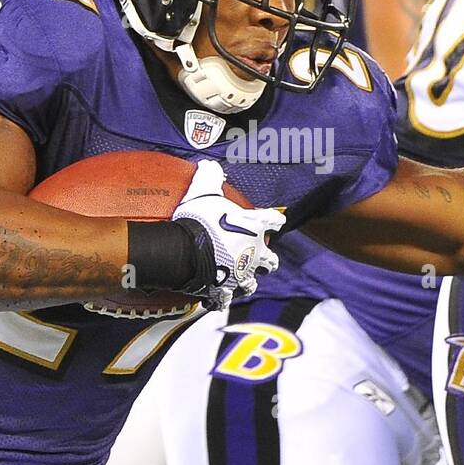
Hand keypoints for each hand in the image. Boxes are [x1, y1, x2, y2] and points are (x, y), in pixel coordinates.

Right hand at [171, 160, 284, 309]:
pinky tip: (213, 297)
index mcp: (253, 227)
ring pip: (251, 284)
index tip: (277, 222)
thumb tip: (210, 164)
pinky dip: (219, 298)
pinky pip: (223, 299)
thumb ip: (209, 176)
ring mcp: (240, 275)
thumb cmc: (199, 220)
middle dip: (269, 260)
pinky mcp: (223, 291)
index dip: (274, 221)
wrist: (186, 251)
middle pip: (270, 261)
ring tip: (240, 280)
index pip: (271, 221)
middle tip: (264, 259)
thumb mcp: (204, 190)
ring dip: (246, 282)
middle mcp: (253, 253)